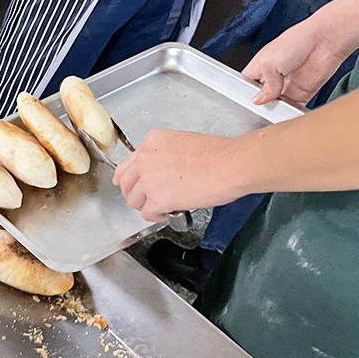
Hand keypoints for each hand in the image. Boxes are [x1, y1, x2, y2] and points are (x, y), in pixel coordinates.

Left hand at [112, 129, 246, 219]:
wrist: (232, 164)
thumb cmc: (219, 154)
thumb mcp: (183, 143)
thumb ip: (164, 156)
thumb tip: (160, 172)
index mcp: (152, 141)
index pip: (128, 164)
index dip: (129, 178)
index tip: (130, 184)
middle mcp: (146, 158)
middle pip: (126, 183)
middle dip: (136, 194)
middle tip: (148, 200)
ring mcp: (149, 179)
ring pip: (134, 200)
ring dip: (146, 206)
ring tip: (162, 206)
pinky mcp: (158, 199)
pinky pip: (147, 213)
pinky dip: (157, 216)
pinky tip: (169, 213)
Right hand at [242, 18, 352, 107]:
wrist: (325, 41)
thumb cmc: (297, 41)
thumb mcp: (269, 63)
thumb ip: (264, 85)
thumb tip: (259, 100)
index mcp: (260, 66)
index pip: (246, 84)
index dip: (245, 93)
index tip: (246, 100)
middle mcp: (273, 77)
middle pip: (260, 98)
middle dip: (260, 104)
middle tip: (261, 105)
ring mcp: (287, 86)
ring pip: (275, 106)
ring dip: (274, 109)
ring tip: (274, 108)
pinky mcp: (302, 94)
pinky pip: (293, 108)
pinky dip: (289, 112)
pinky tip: (285, 111)